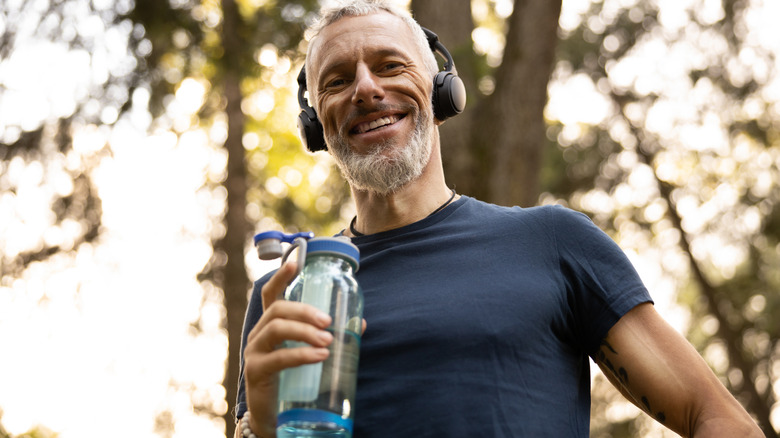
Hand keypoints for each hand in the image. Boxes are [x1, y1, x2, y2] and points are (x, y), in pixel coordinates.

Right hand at [242, 262, 333, 436]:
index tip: (296, 261)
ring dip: (305, 332)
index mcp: (272, 326)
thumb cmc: (295, 381)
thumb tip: (358, 324)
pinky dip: (301, 354)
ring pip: (276, 329)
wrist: (276, 419)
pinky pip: (277, 357)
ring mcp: (254, 352)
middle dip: (305, 310)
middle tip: (328, 322)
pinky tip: (320, 356)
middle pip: (278, 309)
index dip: (281, 276)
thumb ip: (330, 338)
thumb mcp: (311, 355)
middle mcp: (259, 334)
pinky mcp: (256, 372)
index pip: (272, 295)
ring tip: (328, 341)